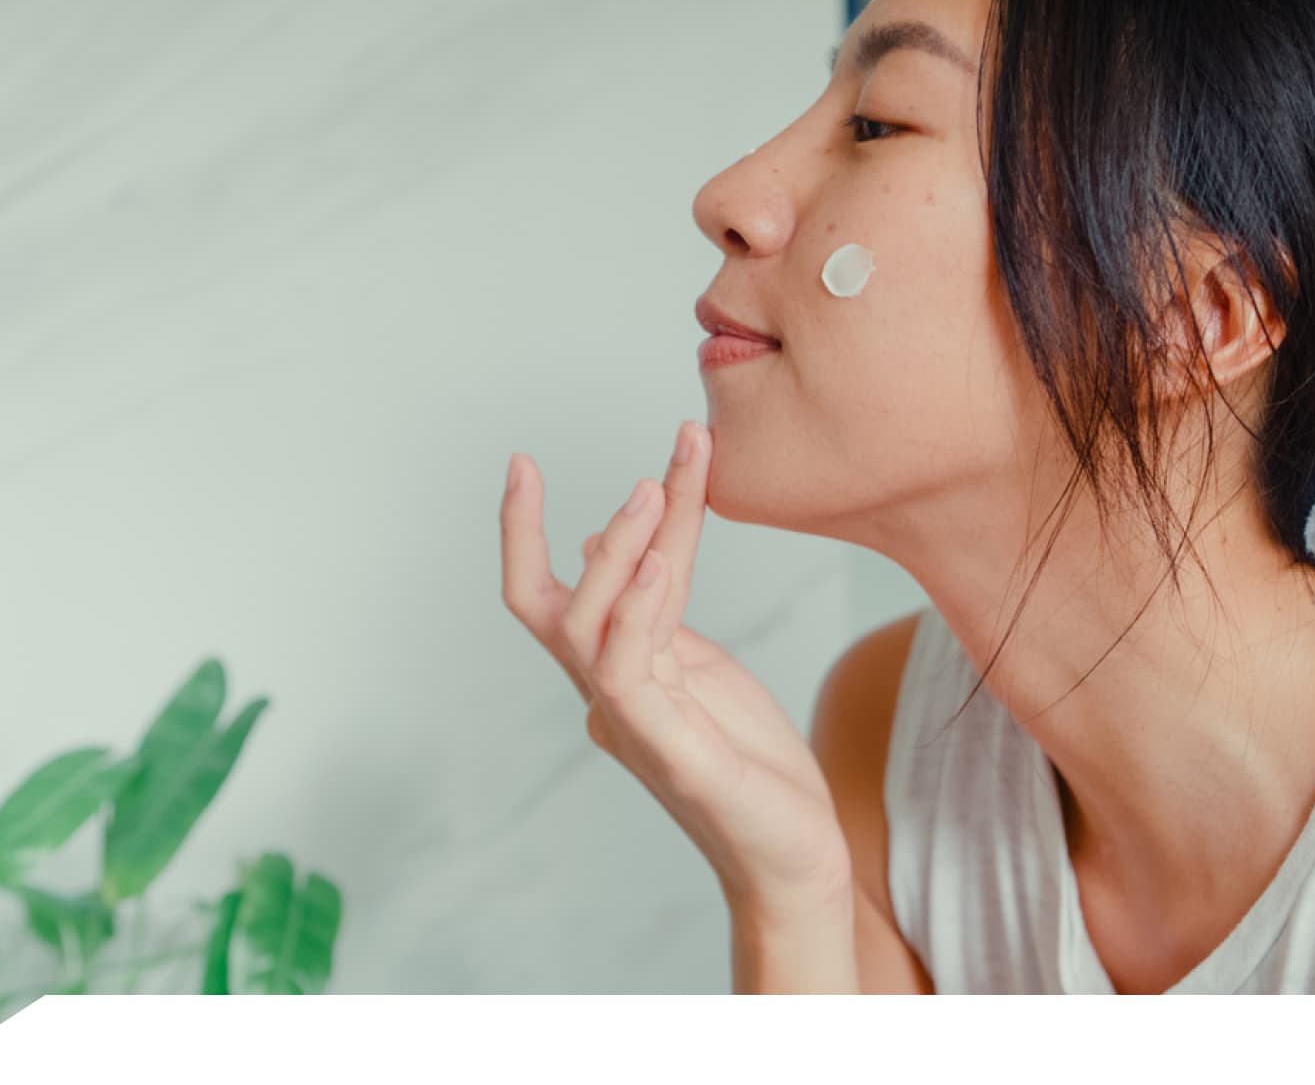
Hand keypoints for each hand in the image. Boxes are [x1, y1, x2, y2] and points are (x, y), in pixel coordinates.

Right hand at [500, 423, 851, 912]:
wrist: (792, 852)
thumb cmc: (750, 762)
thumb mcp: (700, 662)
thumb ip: (655, 608)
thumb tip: (603, 542)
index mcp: (612, 673)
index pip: (549, 595)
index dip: (528, 531)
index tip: (521, 461)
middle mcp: (606, 695)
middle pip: (545, 604)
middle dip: (539, 530)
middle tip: (561, 462)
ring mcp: (630, 723)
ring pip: (588, 623)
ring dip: (622, 548)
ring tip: (656, 486)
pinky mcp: (666, 748)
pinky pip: (629, 670)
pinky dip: (638, 610)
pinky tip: (664, 561)